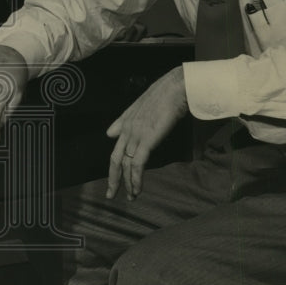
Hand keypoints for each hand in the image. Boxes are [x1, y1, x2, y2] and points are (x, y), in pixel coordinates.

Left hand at [105, 66, 187, 199]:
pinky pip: (137, 164)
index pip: (116, 149)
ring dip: (128, 183)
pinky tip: (136, 189)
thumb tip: (109, 133)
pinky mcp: (146, 139)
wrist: (176, 88)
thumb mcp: (140, 107)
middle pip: (116, 159)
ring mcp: (135, 135)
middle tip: (111, 195)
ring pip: (126, 164)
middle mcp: (127, 129)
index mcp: (125, 122)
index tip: (114, 179)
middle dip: (113, 179)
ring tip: (131, 197)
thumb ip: (124, 121)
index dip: (114, 166)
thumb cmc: (164, 95)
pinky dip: (136, 178)